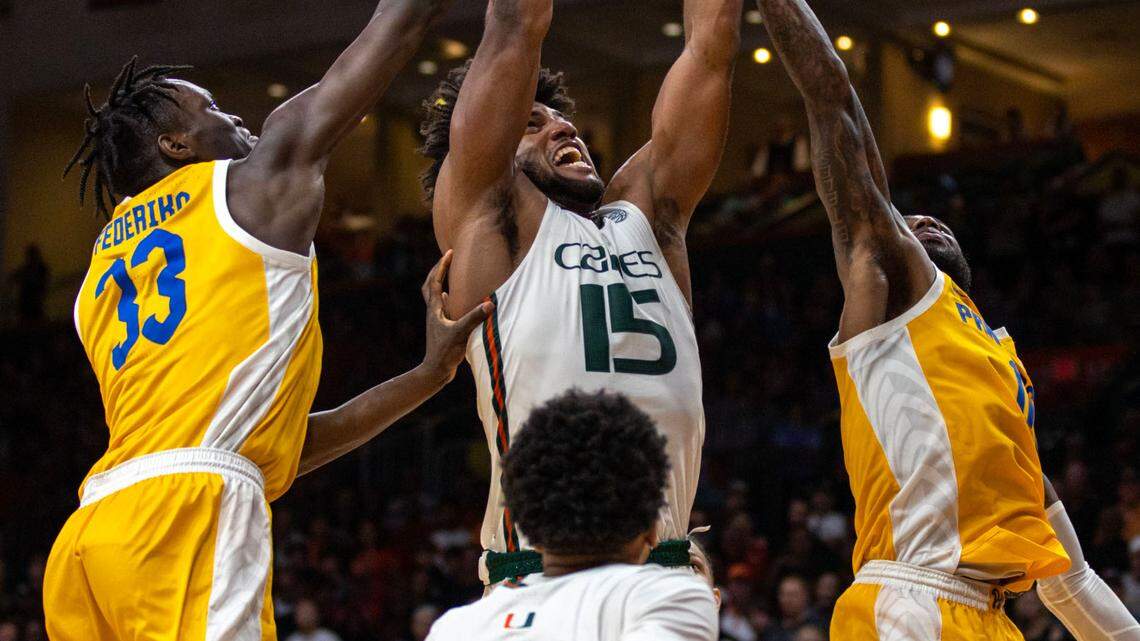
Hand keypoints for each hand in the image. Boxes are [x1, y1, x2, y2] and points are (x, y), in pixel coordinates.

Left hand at [420, 250, 493, 384]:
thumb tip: (490, 303)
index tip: (449, 252)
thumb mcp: (461, 333)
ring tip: (449, 273)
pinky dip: (446, 297)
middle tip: (447, 258)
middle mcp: (433, 312)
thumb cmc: (445, 352)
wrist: (436, 371)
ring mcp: (436, 320)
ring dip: (440, 281)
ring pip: (434, 295)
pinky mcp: (441, 327)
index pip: (436, 281)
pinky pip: (441, 306)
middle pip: (430, 285)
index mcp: (435, 309)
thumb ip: (475, 318)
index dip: (442, 266)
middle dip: (438, 270)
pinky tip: (452, 298)